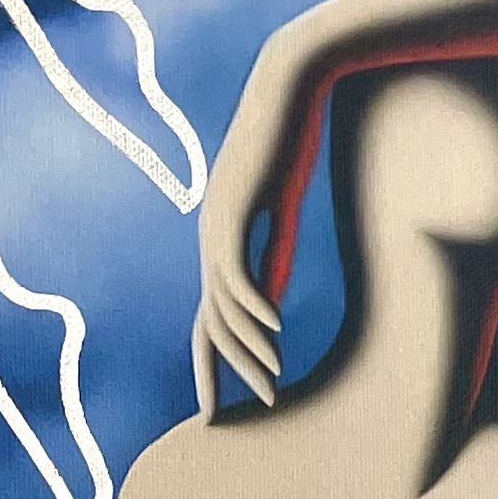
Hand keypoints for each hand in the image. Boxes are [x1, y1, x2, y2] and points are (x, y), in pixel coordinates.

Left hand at [191, 34, 323, 415]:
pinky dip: (256, 309)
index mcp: (220, 242)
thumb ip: (273, 252)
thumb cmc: (290, 140)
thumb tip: (269, 301)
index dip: (213, 363)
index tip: (222, 405)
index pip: (210, 317)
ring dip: (249, 350)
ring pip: (225, 307)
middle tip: (242, 414)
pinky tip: (274, 335)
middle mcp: (210, 240)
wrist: (288, 84)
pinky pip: (239, 275)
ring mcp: (217, 227)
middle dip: (222, 373)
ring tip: (272, 383)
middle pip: (207, 324)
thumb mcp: (284, 210)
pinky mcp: (233, 212)